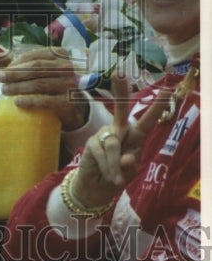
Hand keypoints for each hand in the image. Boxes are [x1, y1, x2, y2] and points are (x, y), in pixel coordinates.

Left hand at [0, 46, 88, 129]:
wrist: (69, 105)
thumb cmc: (48, 81)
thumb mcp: (34, 69)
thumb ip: (13, 62)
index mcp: (58, 54)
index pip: (33, 55)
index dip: (16, 62)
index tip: (2, 70)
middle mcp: (66, 67)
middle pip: (36, 68)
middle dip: (15, 74)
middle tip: (0, 79)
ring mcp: (69, 84)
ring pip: (40, 84)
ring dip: (19, 87)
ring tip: (4, 91)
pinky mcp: (68, 101)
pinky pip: (47, 101)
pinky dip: (30, 101)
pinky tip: (17, 102)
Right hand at [72, 73, 171, 207]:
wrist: (96, 186)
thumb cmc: (118, 175)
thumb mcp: (129, 172)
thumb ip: (129, 164)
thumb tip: (125, 158)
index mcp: (135, 136)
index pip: (148, 121)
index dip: (157, 107)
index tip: (167, 90)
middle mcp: (120, 130)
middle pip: (121, 110)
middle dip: (120, 92)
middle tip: (119, 73)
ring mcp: (104, 135)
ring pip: (114, 145)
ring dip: (116, 166)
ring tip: (116, 180)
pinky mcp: (92, 143)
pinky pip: (103, 154)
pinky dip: (107, 168)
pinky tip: (108, 176)